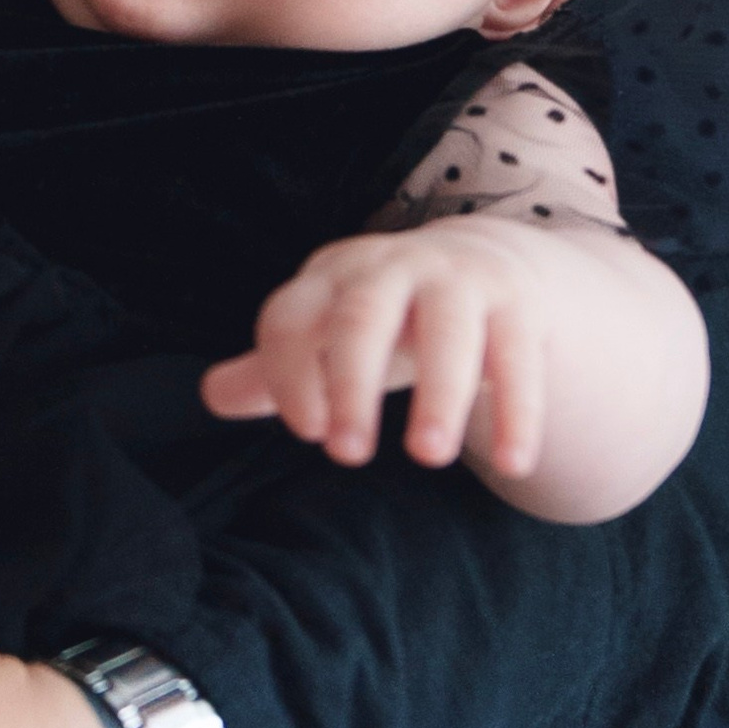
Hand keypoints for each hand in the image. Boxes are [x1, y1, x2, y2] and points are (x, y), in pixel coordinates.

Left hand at [202, 223, 548, 476]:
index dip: (289, 374)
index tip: (308, 434)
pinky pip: (518, 355)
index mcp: (329, 279)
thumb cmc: (380, 317)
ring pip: (447, 330)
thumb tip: (210, 398)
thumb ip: (274, 370)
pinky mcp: (515, 303)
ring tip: (428, 457)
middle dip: (350, 383)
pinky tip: (514, 464)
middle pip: (360, 316)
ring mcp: (456, 280)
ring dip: (438, 393)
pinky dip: (518, 409)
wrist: (476, 263)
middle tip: (347, 457)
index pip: (289, 318)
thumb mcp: (326, 335)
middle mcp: (388, 269)